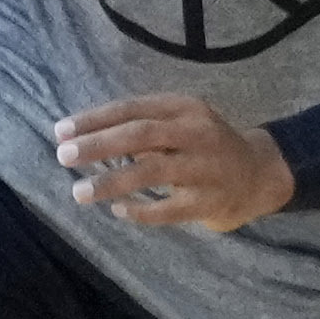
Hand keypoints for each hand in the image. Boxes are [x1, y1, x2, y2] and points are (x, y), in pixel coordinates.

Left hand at [51, 94, 294, 231]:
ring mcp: (205, 168)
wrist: (258, 174)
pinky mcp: (209, 201)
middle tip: (64, 155)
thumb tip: (84, 137)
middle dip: (98, 145)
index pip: (133, 109)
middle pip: (141, 135)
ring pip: (152, 171)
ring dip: (111, 181)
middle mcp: (197, 133)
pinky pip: (168, 209)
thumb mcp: (181, 123)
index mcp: (185, 107)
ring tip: (79, 192)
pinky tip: (118, 210)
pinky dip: (140, 211)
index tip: (61, 130)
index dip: (95, 119)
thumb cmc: (205, 146)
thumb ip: (143, 126)